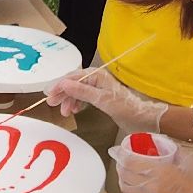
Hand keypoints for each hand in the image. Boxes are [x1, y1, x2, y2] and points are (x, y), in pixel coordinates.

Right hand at [47, 68, 164, 131]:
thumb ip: (82, 92)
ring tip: (65, 112)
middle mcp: (96, 79)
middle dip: (62, 94)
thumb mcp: (102, 100)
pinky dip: (77, 103)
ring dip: (69, 101)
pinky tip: (75, 110)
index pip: (72, 78)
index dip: (59, 85)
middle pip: (73, 84)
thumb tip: (64, 84)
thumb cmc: (125, 107)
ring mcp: (98, 88)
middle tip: (52, 104)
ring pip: (77, 92)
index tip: (49, 95)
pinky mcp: (100, 97)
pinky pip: (83, 97)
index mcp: (97, 76)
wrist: (142, 117)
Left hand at [107, 144, 192, 192]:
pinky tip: (132, 190)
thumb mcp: (188, 159)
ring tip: (127, 174)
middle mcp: (151, 188)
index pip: (130, 161)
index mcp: (159, 171)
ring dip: (123, 180)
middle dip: (121, 166)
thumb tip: (156, 143)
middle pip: (124, 175)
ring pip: (125, 190)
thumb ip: (170, 149)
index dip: (122, 154)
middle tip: (124, 161)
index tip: (120, 151)